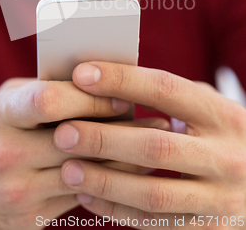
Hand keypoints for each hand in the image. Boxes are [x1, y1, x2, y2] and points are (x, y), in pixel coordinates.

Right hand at [0, 76, 166, 229]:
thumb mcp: (5, 103)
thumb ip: (43, 90)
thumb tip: (97, 80)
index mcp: (1, 115)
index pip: (50, 99)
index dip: (90, 97)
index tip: (122, 95)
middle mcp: (5, 154)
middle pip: (77, 139)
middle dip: (120, 128)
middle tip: (156, 119)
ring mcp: (17, 191)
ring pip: (88, 173)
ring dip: (126, 158)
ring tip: (154, 143)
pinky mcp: (30, 218)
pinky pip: (81, 197)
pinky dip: (109, 182)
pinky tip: (130, 170)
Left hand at [54, 62, 245, 228]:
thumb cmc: (225, 137)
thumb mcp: (212, 109)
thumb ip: (174, 96)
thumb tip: (111, 78)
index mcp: (222, 114)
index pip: (166, 89)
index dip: (122, 80)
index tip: (82, 75)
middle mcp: (226, 156)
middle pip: (155, 146)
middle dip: (103, 138)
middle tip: (63, 132)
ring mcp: (221, 198)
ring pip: (153, 193)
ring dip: (105, 181)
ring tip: (67, 168)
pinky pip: (156, 224)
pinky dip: (117, 211)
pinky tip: (87, 197)